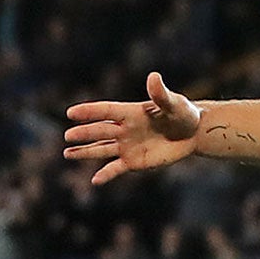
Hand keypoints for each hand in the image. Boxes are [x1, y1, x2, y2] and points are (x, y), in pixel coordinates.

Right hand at [63, 72, 202, 185]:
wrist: (193, 133)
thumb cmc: (184, 113)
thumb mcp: (175, 104)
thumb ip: (161, 95)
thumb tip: (154, 77)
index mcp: (130, 112)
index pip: (106, 112)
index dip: (89, 112)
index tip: (71, 112)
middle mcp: (124, 129)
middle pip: (100, 131)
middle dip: (84, 134)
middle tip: (67, 136)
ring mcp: (127, 146)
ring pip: (102, 149)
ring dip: (85, 152)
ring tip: (67, 153)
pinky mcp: (134, 161)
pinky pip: (116, 168)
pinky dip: (106, 174)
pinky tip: (94, 181)